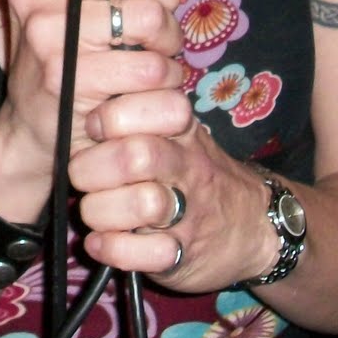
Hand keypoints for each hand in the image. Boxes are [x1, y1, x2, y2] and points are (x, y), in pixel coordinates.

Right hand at [0, 0, 189, 183]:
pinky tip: (149, 86)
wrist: (37, 125)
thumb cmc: (81, 50)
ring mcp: (45, 34)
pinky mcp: (63, 78)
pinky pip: (147, 68)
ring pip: (147, 19)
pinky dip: (164, 82)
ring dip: (168, 45)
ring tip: (156, 57)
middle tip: (161, 20)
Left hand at [68, 98, 271, 292]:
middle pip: (138, 155)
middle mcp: (187, 169)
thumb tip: (86, 80)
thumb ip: (140, 108)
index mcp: (181, 132)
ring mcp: (188, 214)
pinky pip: (146, 255)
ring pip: (144, 204)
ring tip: (93, 211)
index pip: (151, 108)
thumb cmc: (197, 172)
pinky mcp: (184, 256)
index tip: (93, 128)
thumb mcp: (180, 132)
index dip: (111, 116)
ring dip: (101, 210)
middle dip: (94, 166)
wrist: (257, 227)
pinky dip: (114, 250)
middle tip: (81, 175)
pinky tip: (101, 242)